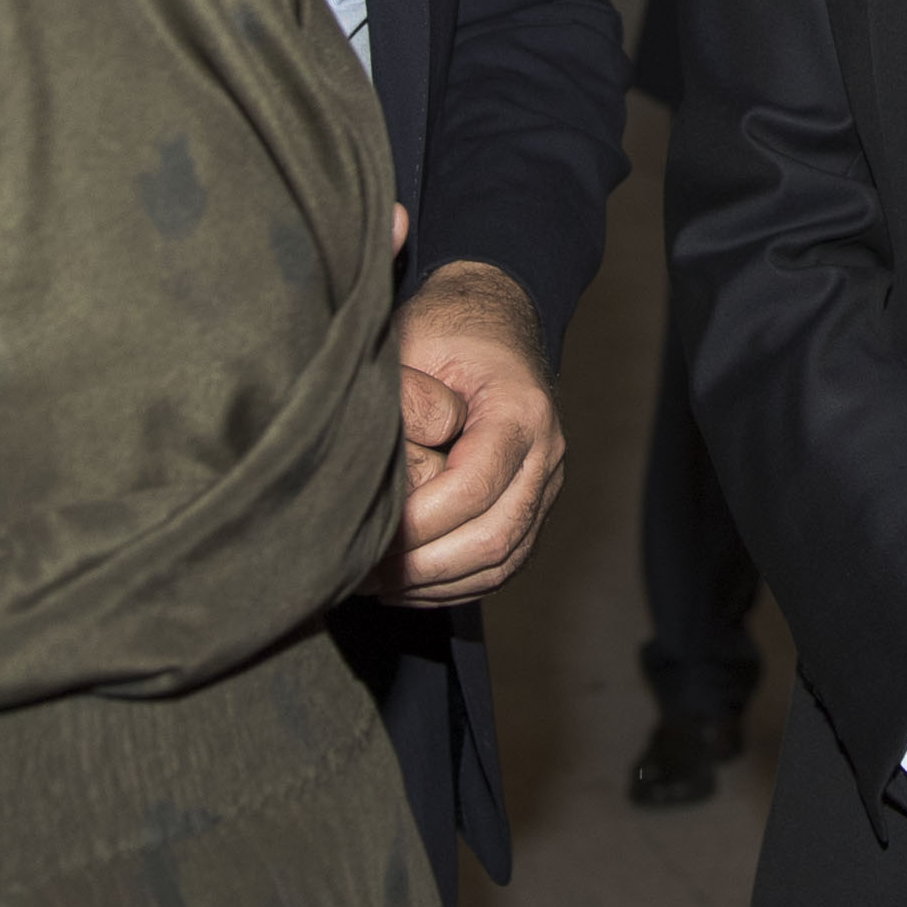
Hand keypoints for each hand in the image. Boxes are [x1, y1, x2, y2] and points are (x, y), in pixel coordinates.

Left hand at [371, 263, 564, 603]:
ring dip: (435, 584)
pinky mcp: (531, 506)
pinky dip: (453, 585)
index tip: (366, 533)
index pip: (474, 488)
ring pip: (501, 562)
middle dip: (423, 567)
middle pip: (494, 538)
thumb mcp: (413, 344)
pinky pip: (502, 563)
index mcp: (520, 411)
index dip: (418, 522)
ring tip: (375, 584)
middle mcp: (545, 455)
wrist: (490, 322)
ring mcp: (544, 485)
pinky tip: (404, 585)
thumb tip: (365, 465)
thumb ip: (396, 400)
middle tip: (362, 571)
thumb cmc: (446, 331)